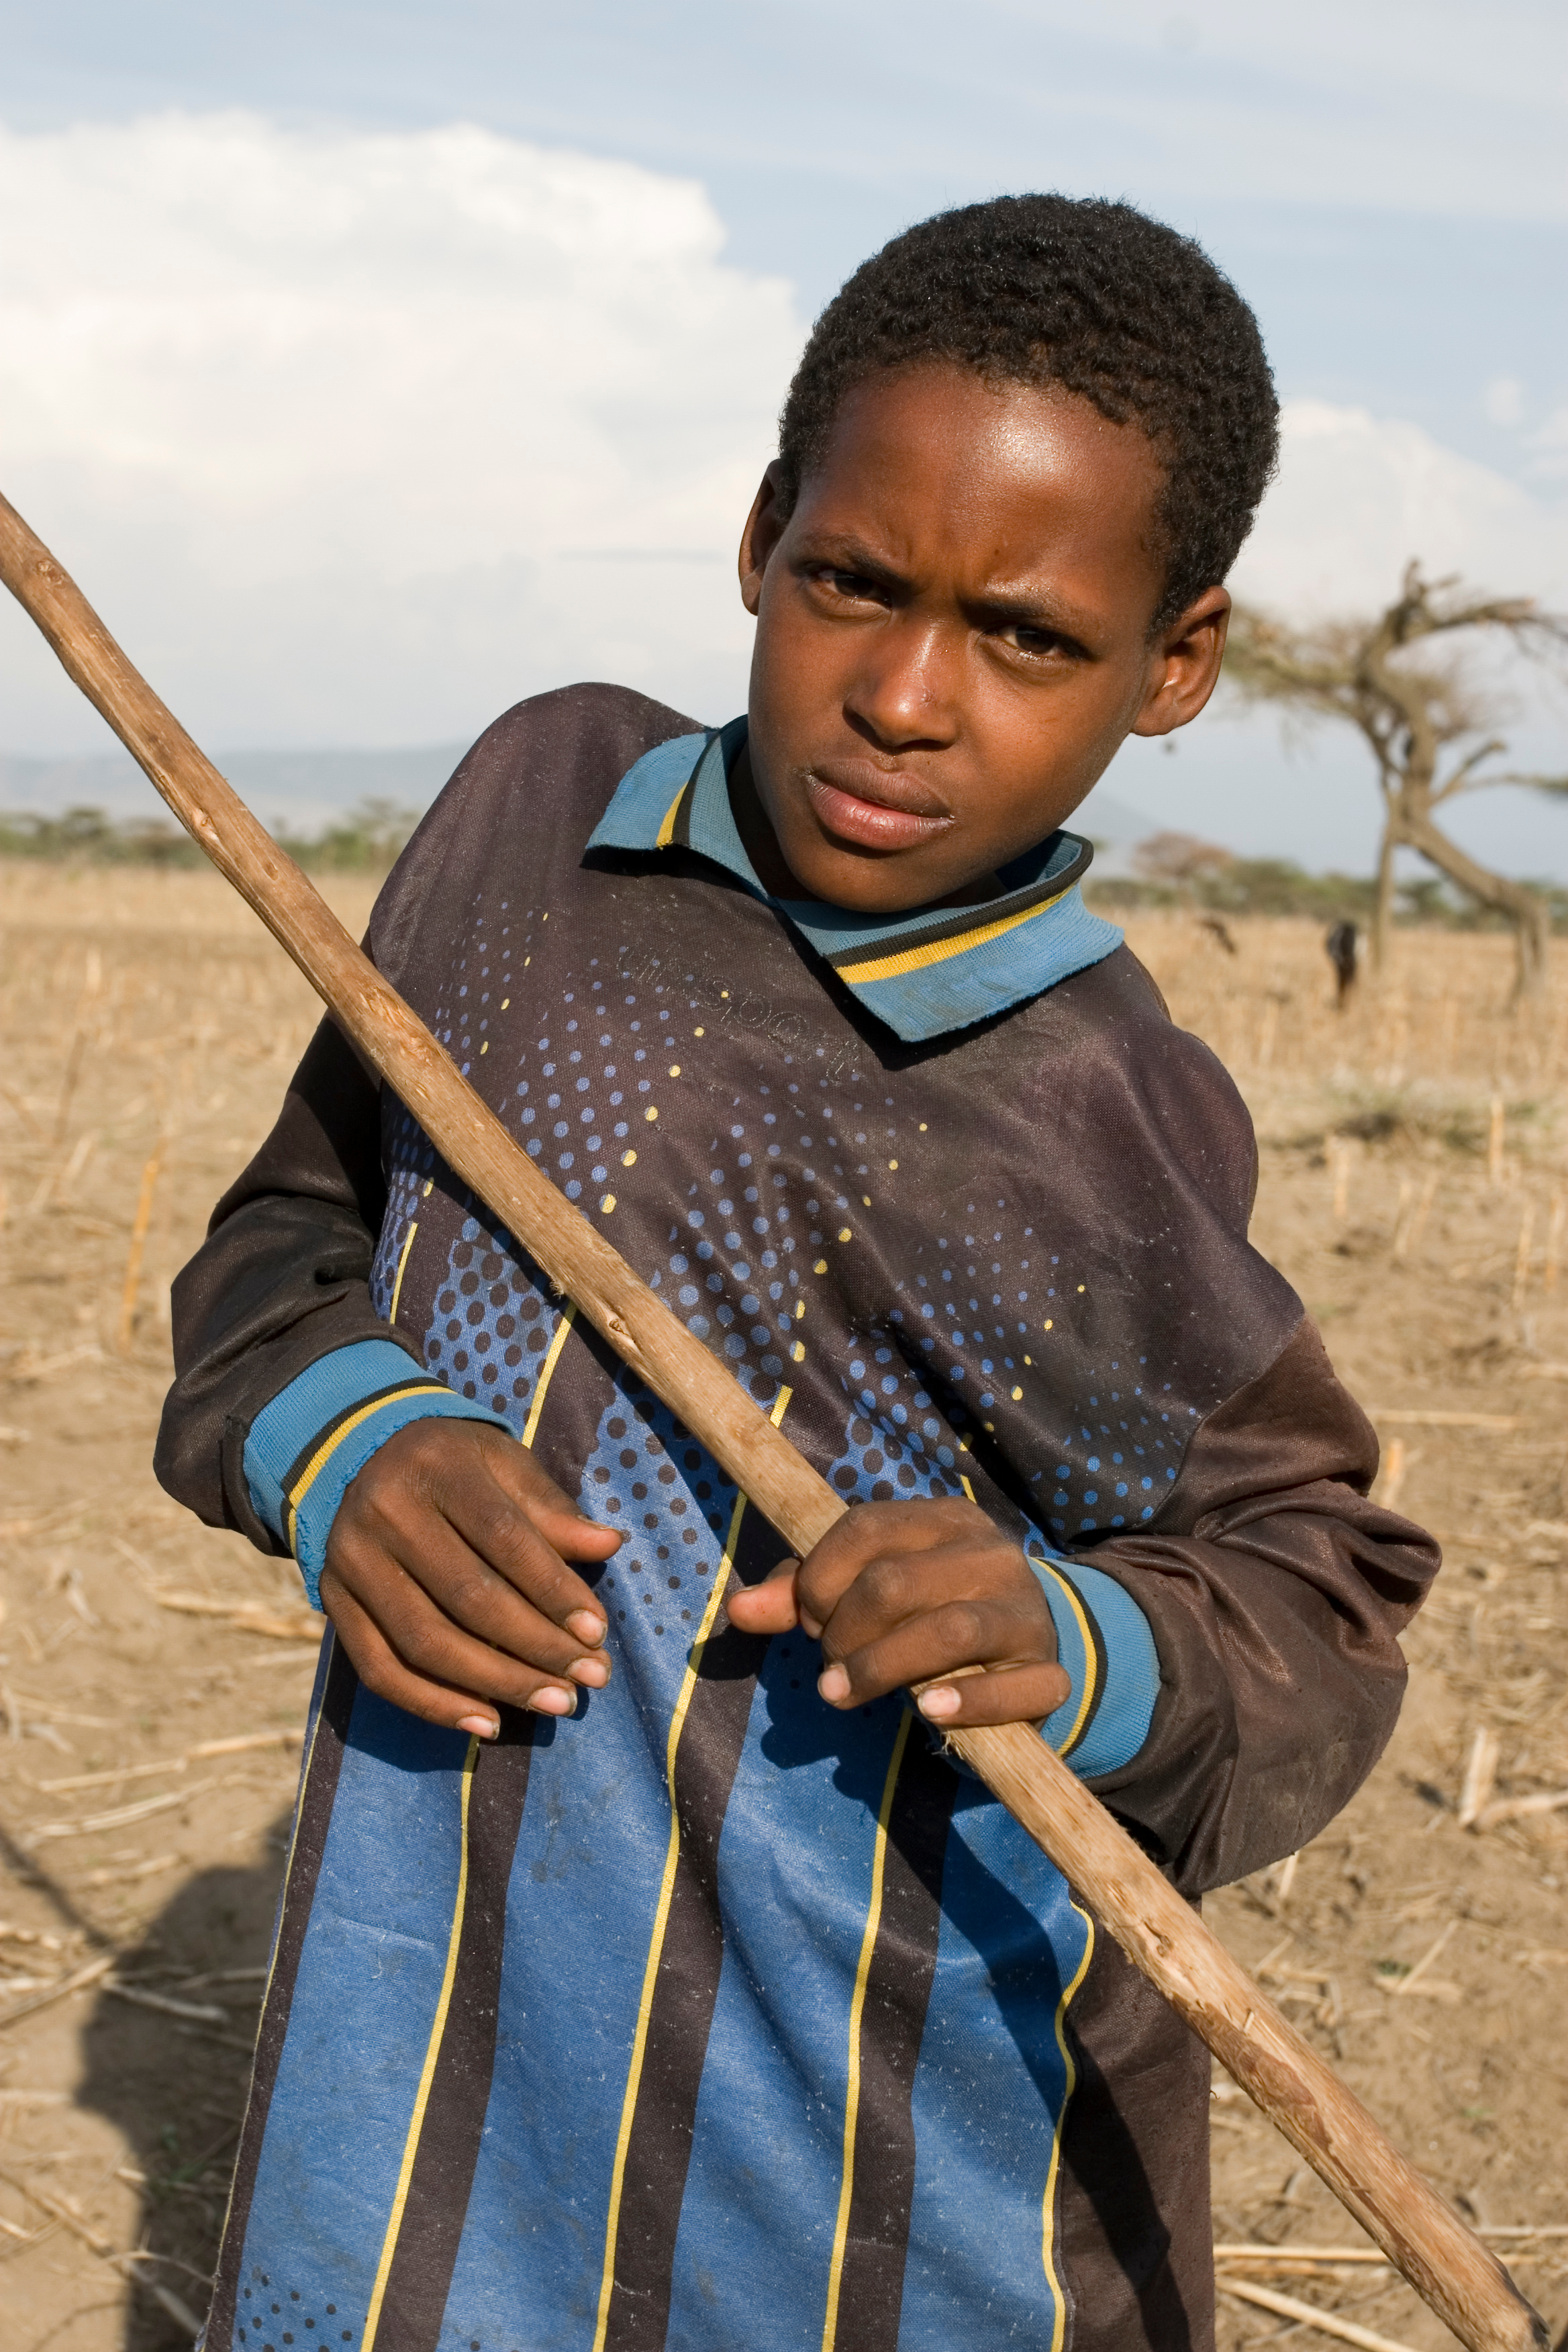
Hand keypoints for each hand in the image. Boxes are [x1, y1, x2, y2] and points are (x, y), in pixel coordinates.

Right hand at [319, 1419, 620, 1739]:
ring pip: (425, 1641)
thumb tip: (609, 1545)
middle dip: (536, 1646)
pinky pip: (380, 1670)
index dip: (553, 1589)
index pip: (504, 1537)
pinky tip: (486, 1723)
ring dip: (496, 1684)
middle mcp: (385, 1512)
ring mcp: (351, 1562)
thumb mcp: (504, 1466)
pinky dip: (433, 1705)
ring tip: (555, 1703)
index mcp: (436, 1467)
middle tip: (589, 1678)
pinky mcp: (333, 1603)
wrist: (361, 1459)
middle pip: (467, 1596)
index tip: (597, 1632)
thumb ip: (552, 1511)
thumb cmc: (454, 1466)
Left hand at [725, 1497, 1069, 1728]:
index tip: (808, 1621)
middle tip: (829, 1667)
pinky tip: (928, 1712)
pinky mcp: (1049, 1673)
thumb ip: (803, 1594)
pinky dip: (967, 1702)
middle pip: (895, 1582)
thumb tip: (737, 1611)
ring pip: (949, 1631)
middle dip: (843, 1631)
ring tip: (843, 1695)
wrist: (1025, 1653)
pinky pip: (1014, 1689)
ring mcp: (1026, 1613)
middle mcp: (992, 1554)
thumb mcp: (868, 1590)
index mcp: (946, 1519)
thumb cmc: (927, 1613)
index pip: (866, 1526)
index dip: (819, 1577)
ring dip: (881, 1668)